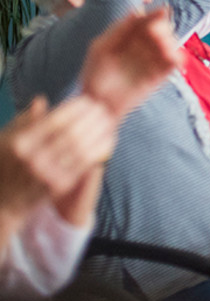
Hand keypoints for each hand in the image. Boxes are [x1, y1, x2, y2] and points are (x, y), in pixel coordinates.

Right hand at [0, 95, 118, 216]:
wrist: (5, 200)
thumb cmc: (7, 163)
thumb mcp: (7, 139)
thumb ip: (25, 120)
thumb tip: (41, 100)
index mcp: (20, 143)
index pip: (54, 121)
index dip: (74, 109)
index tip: (88, 100)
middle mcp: (32, 159)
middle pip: (71, 134)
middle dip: (90, 118)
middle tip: (103, 107)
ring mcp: (46, 175)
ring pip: (81, 149)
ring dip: (99, 132)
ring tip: (109, 120)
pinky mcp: (59, 186)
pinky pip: (86, 164)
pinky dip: (100, 149)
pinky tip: (109, 138)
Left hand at [80, 8, 179, 118]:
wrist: (98, 104)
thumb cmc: (95, 75)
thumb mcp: (101, 48)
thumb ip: (119, 30)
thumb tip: (137, 10)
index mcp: (130, 37)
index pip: (147, 20)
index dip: (155, 14)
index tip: (162, 11)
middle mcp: (144, 46)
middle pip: (163, 28)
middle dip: (163, 28)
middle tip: (155, 32)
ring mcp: (153, 60)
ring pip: (172, 43)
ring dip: (170, 41)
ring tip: (161, 46)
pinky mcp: (160, 75)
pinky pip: (176, 62)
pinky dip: (177, 57)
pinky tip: (170, 57)